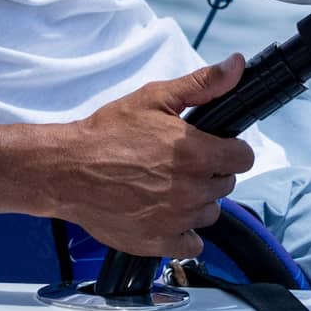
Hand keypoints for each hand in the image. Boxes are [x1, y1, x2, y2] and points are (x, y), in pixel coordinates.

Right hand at [53, 55, 255, 255]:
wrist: (67, 170)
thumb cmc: (108, 133)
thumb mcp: (156, 98)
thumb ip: (203, 83)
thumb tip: (237, 65)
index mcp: (197, 154)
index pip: (243, 158)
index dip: (230, 149)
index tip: (214, 147)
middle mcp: (192, 190)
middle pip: (225, 184)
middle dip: (210, 172)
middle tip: (180, 163)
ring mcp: (176, 219)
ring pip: (209, 213)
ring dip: (197, 201)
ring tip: (168, 186)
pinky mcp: (158, 242)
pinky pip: (191, 245)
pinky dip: (183, 232)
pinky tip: (166, 214)